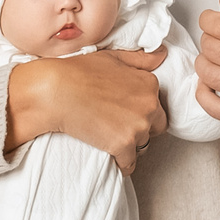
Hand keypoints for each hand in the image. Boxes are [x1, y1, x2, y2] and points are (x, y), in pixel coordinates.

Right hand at [6, 47, 167, 173]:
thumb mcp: (114, 57)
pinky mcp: (123, 146)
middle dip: (142, 128)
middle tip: (118, 125)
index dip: (142, 110)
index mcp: (149, 84)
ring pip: (143, 146)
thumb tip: (162, 55)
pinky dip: (122, 163)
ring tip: (111, 138)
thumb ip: (141, 59)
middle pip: (156, 128)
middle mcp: (149, 106)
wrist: (56, 92)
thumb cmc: (80, 72)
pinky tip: (112, 157)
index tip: (126, 111)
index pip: (158, 105)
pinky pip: (129, 164)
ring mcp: (137, 127)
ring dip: (131, 145)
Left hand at [198, 2, 219, 140]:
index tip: (211, 22)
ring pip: (208, 73)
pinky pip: (213, 105)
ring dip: (205, 63)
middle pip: (211, 47)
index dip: (210, 20)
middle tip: (216, 41)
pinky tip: (210, 85)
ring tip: (213, 61)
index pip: (219, 25)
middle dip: (209, 40)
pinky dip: (203, 93)